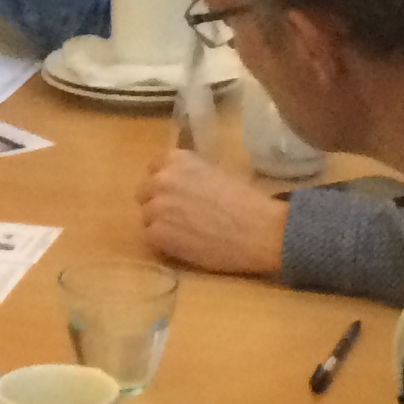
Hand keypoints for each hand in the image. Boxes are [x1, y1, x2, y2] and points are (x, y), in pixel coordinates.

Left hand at [139, 148, 289, 278]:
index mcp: (176, 159)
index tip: (177, 193)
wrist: (258, 231)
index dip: (165, 183)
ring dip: (161, 224)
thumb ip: (188, 174)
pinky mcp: (157, 235)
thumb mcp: (214, 172)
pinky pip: (151, 237)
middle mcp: (161, 179)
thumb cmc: (245, 201)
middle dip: (159, 202)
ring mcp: (156, 207)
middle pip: (145, 192)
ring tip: (186, 233)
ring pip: (147, 217)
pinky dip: (165, 242)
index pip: (154, 168)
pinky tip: (186, 245)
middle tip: (180, 215)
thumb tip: (178, 182)